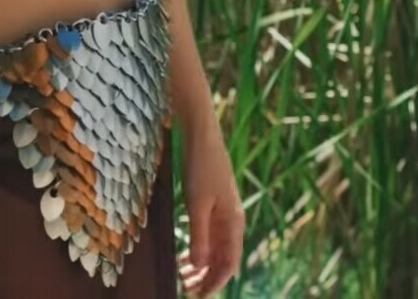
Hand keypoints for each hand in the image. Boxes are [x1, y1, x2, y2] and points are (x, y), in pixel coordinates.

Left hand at [177, 119, 244, 297]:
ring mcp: (222, 212)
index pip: (229, 264)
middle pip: (223, 259)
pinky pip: (208, 235)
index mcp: (234, 222)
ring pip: (215, 248)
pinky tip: (185, 255)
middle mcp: (232, 221)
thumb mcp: (197, 204)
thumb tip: (200, 266)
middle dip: (207, 277)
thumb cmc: (201, 166)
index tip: (198, 295)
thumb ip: (199, 236)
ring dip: (201, 265)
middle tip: (186, 289)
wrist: (201, 134)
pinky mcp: (212, 204)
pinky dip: (198, 248)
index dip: (215, 283)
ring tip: (183, 275)